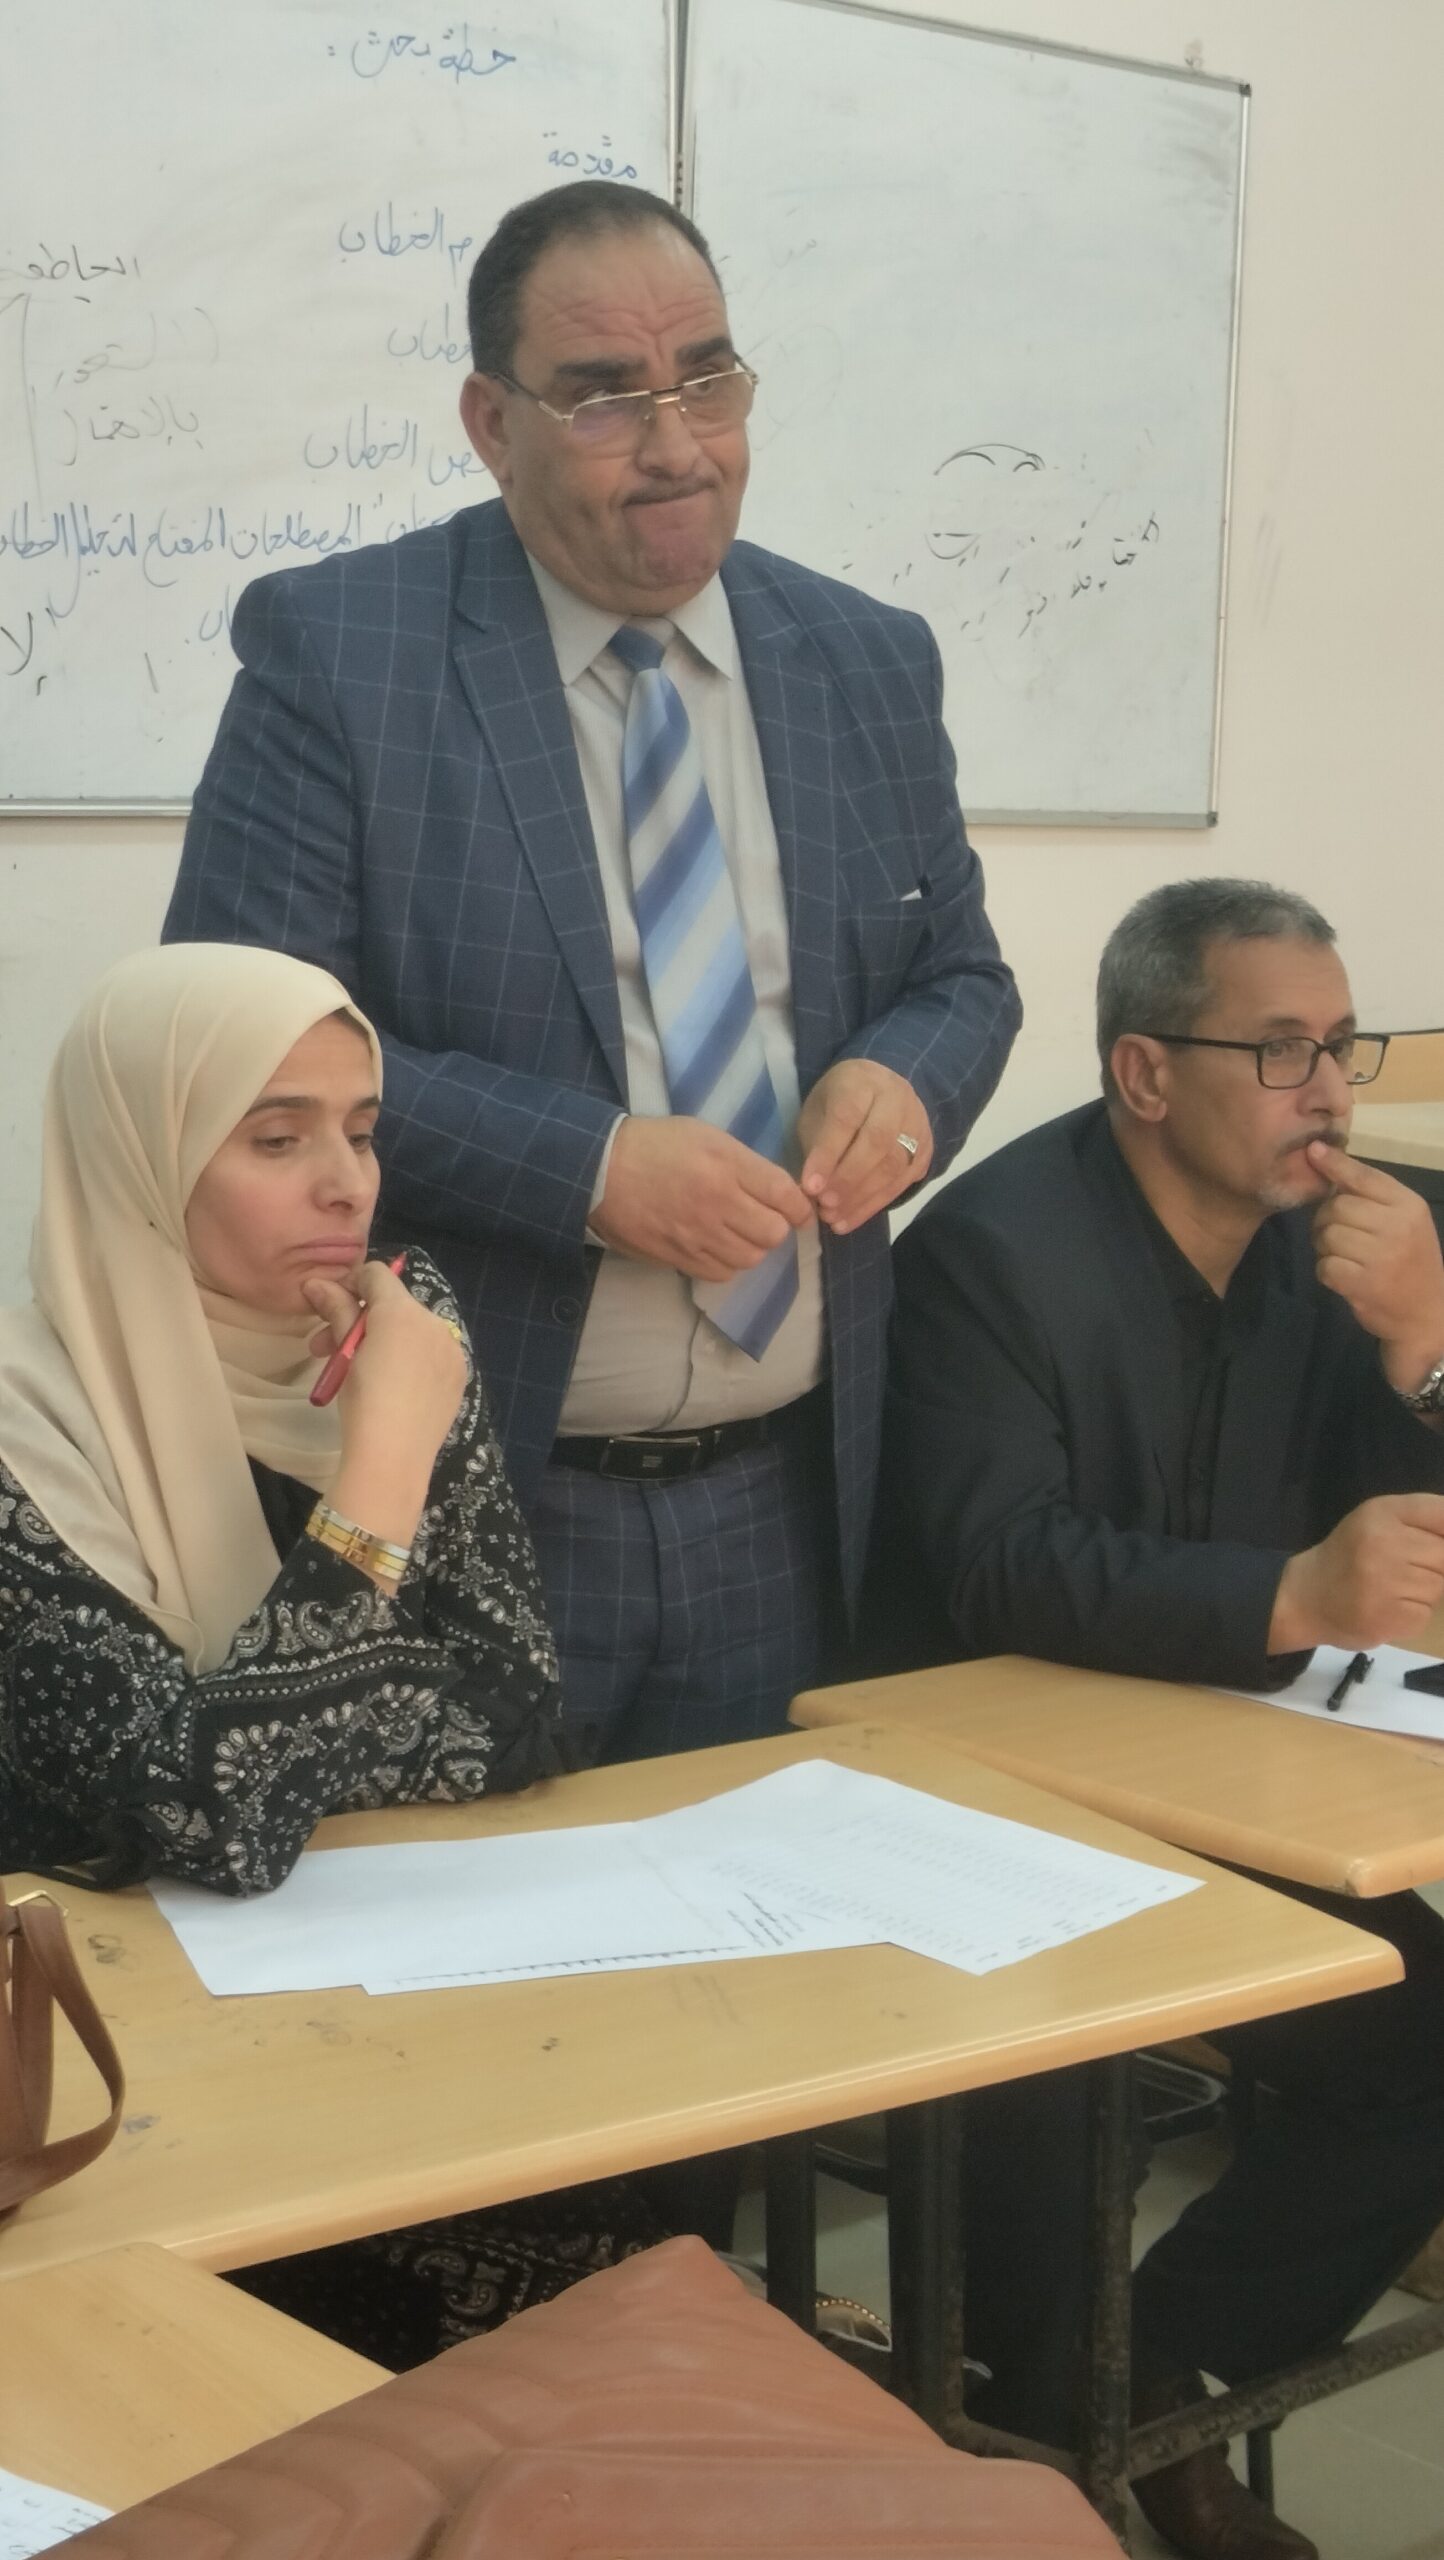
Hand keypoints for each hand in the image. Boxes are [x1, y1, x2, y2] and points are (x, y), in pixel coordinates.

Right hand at [304, 1260, 467, 1549]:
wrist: (393, 1460)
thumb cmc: (363, 1403)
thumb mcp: (344, 1355)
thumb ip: (336, 1311)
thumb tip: (316, 1282)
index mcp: (403, 1312)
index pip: (376, 1275)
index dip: (349, 1285)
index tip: (328, 1308)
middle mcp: (434, 1323)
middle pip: (393, 1305)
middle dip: (358, 1320)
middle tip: (325, 1348)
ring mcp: (452, 1350)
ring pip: (412, 1330)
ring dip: (382, 1339)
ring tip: (355, 1371)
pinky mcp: (458, 1376)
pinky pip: (430, 1354)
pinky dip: (407, 1359)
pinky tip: (390, 1386)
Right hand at [591, 1117, 811, 1279]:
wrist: (600, 1168)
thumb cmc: (655, 1144)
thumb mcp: (705, 1135)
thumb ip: (744, 1162)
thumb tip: (776, 1193)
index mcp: (727, 1165)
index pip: (785, 1195)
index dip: (800, 1207)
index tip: (799, 1210)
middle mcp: (718, 1202)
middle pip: (774, 1233)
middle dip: (775, 1227)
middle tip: (764, 1219)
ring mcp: (698, 1234)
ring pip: (751, 1258)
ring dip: (751, 1247)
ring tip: (738, 1234)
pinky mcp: (679, 1257)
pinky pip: (722, 1273)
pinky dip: (726, 1263)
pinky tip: (716, 1247)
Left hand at [797, 1061, 932, 1234]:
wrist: (880, 1090)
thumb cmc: (837, 1102)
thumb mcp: (818, 1110)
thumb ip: (816, 1143)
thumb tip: (809, 1191)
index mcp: (862, 1081)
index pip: (848, 1117)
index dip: (828, 1154)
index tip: (809, 1186)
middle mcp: (896, 1098)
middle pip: (878, 1142)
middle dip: (848, 1179)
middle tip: (824, 1205)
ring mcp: (917, 1124)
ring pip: (894, 1165)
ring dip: (861, 1197)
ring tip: (833, 1218)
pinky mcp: (926, 1150)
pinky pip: (902, 1182)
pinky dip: (874, 1205)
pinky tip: (849, 1221)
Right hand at [1268, 1492, 1443, 1652]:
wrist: (1306, 1597)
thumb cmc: (1350, 1554)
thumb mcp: (1379, 1519)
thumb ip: (1424, 1517)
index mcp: (1382, 1512)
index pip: (1441, 1514)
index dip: (1443, 1534)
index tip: (1430, 1549)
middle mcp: (1382, 1542)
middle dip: (1433, 1564)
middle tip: (1403, 1568)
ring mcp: (1384, 1582)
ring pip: (1438, 1586)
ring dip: (1422, 1592)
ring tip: (1391, 1589)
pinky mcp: (1388, 1617)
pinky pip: (1425, 1614)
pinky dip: (1412, 1615)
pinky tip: (1387, 1609)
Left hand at [1309, 1142, 1443, 1388]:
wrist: (1426, 1315)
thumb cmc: (1410, 1261)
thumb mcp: (1404, 1221)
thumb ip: (1372, 1195)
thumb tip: (1324, 1158)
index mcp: (1410, 1206)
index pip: (1364, 1177)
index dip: (1334, 1164)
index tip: (1312, 1151)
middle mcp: (1398, 1227)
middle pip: (1336, 1207)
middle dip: (1326, 1219)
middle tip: (1336, 1234)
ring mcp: (1382, 1256)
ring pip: (1327, 1235)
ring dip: (1325, 1246)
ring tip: (1343, 1256)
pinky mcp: (1363, 1284)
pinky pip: (1324, 1265)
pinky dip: (1327, 1271)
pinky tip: (1344, 1276)